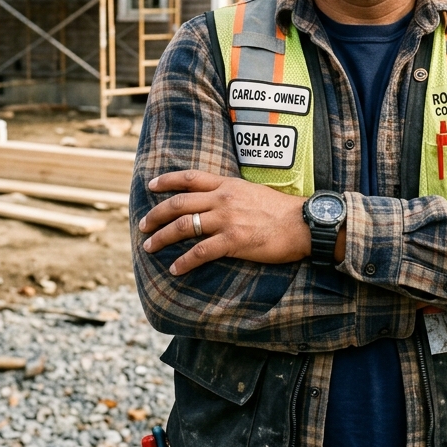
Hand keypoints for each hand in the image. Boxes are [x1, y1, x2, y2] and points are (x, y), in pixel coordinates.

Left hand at [139, 170, 310, 274]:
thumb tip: (215, 200)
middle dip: (156, 215)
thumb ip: (231, 194)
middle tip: (143, 226)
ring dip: (162, 237)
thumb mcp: (253, 191)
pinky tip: (175, 269)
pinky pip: (200, 252)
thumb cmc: (281, 210)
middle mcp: (223, 198)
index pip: (190, 177)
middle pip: (179, 203)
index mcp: (228, 184)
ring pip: (184, 226)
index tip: (151, 185)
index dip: (167, 181)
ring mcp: (227, 219)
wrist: (303, 224)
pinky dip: (184, 261)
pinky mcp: (234, 241)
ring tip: (149, 247)